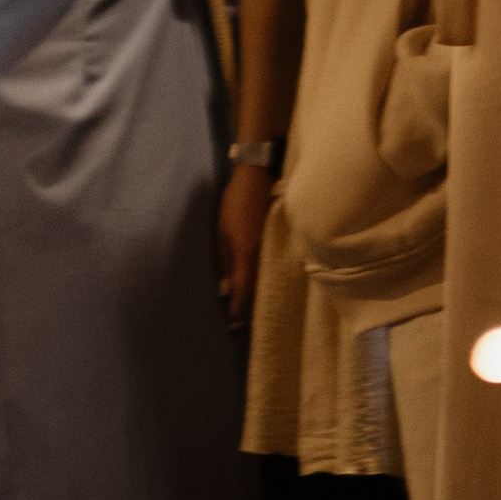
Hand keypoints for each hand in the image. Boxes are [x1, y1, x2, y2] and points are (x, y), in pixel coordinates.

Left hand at [218, 160, 273, 321]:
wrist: (255, 176)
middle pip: (257, 289)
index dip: (237, 309)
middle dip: (248, 306)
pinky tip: (259, 283)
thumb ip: (224, 259)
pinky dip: (265, 278)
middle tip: (238, 321)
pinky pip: (272, 267)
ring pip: (265, 279)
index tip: (231, 323)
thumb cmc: (233, 202)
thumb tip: (225, 286)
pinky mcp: (279, 241)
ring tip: (247, 307)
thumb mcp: (221, 230)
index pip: (243, 289)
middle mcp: (262, 254)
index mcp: (245, 251)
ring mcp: (273, 247)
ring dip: (256, 293)